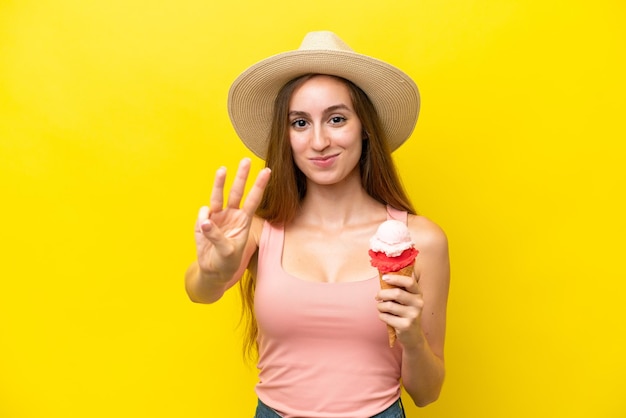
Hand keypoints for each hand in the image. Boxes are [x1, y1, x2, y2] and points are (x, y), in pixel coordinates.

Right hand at [194, 158, 270, 281]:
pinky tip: (204, 228)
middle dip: (241, 176)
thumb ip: (217, 237)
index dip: (259, 186)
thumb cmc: (226, 263)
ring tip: (222, 170)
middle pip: (237, 192)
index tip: (267, 171)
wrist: (212, 271)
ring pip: (218, 196)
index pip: (253, 200)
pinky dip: (203, 219)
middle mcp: (231, 215)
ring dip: (220, 183)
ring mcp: (217, 217)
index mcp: (243, 221)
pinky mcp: (203, 222)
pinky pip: (203, 214)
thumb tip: (206, 222)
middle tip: (246, 160)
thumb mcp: (227, 253)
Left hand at [376, 272, 424, 348]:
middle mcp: (418, 303)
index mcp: (418, 294)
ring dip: (380, 306)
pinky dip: (381, 316)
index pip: (409, 282)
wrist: (413, 336)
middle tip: (377, 296)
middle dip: (382, 294)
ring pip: (388, 305)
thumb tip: (384, 275)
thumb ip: (399, 289)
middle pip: (396, 293)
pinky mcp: (406, 325)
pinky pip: (386, 317)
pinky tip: (385, 317)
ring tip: (381, 308)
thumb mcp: (407, 300)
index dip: (396, 278)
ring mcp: (413, 315)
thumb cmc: (405, 313)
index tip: (384, 278)